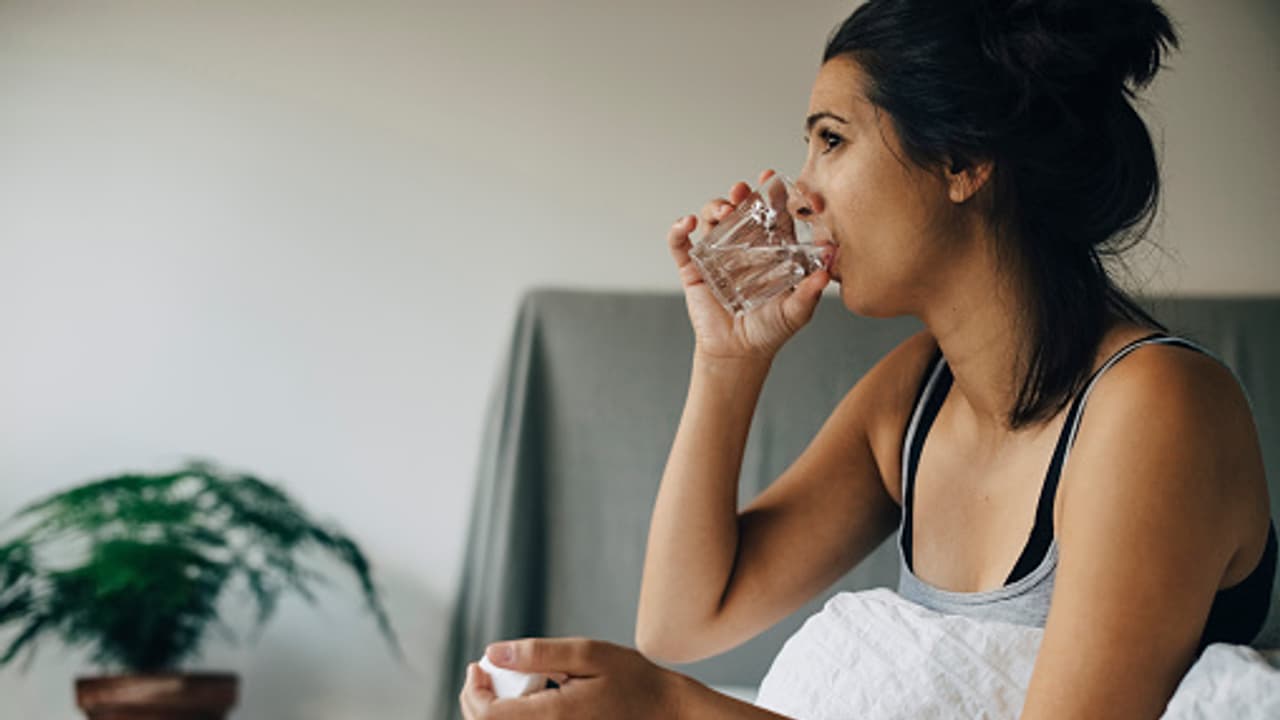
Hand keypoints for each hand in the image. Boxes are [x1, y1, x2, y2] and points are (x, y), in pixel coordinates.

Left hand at [459, 637, 683, 719]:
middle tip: (488, 670)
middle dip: (478, 699)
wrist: (664, 713)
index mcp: (553, 718)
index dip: (473, 690)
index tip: (477, 666)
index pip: (488, 716)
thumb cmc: (633, 681)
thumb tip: (492, 653)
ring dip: (493, 711)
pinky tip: (526, 701)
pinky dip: (512, 719)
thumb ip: (538, 654)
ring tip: (510, 683)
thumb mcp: (587, 654)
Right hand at [668, 169, 829, 361]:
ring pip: (711, 220)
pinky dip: (679, 230)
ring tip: (723, 210)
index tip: (773, 180)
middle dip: (741, 194)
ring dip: (714, 206)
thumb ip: (810, 292)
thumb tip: (827, 272)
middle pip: (740, 209)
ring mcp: (716, 256)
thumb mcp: (796, 312)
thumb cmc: (770, 330)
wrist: (739, 353)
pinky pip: (681, 244)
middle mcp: (742, 247)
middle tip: (743, 191)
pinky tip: (687, 223)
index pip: (772, 215)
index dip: (772, 195)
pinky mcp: (693, 269)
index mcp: (769, 250)